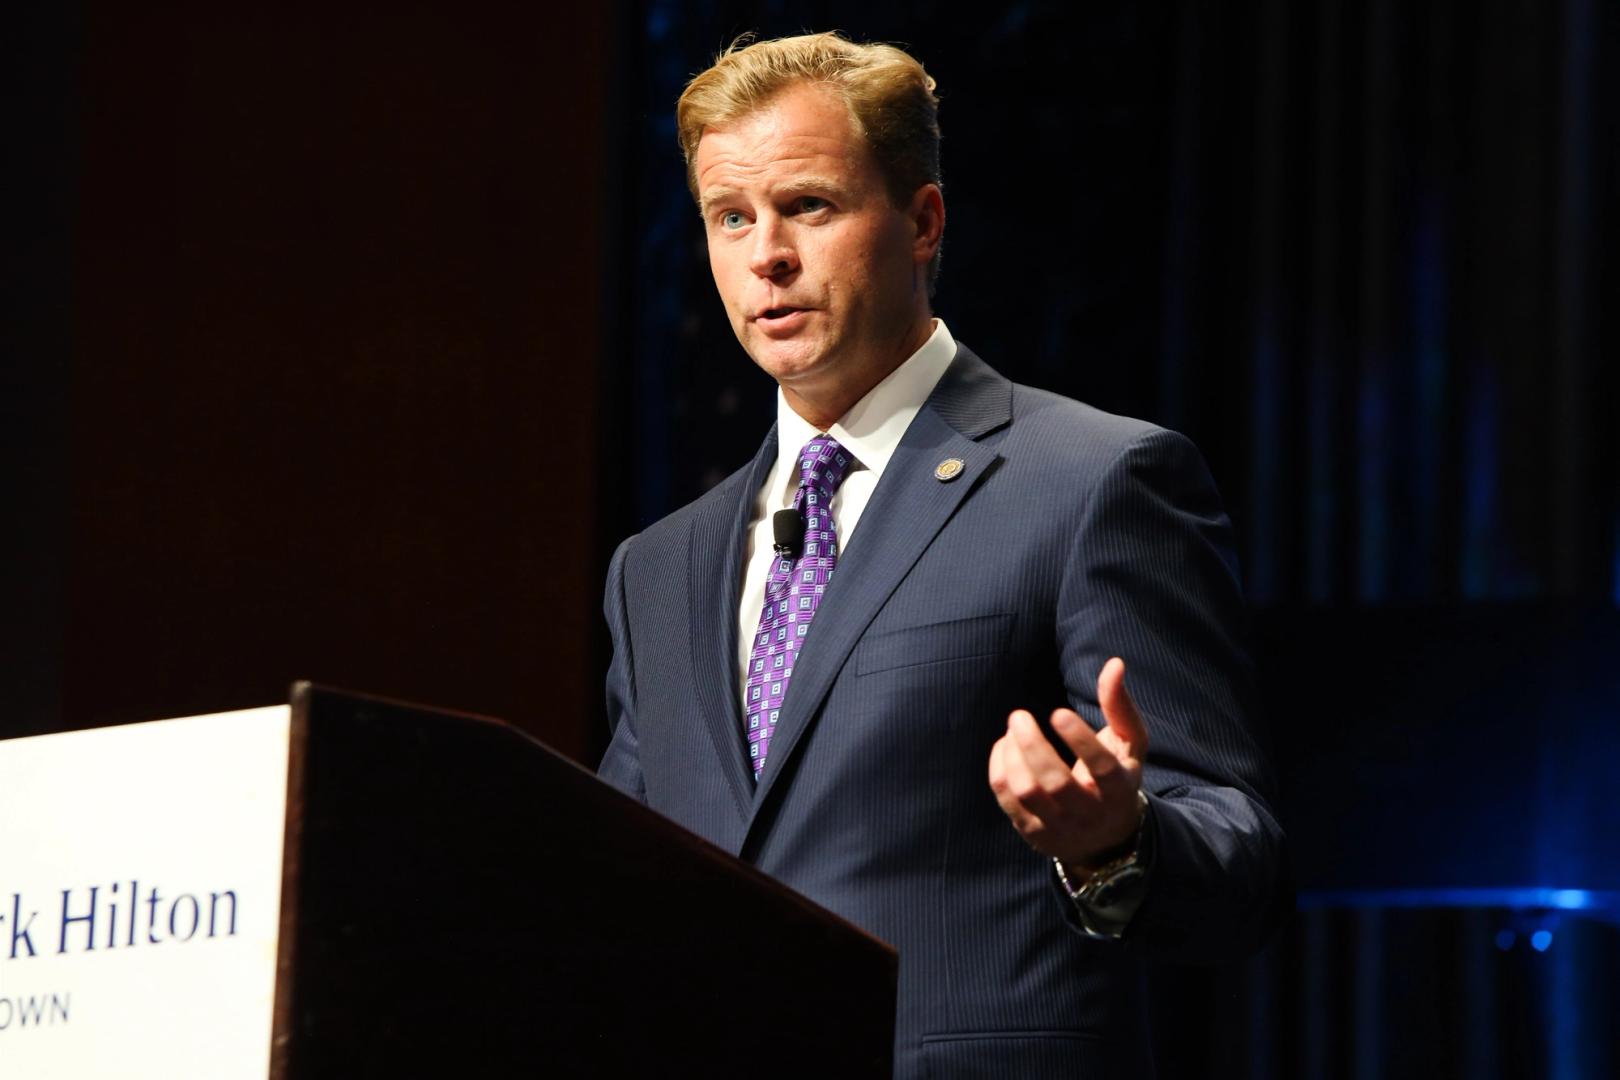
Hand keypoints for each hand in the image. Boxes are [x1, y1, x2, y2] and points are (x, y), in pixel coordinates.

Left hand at [988, 657, 1149, 867]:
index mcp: (1119, 790)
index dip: (1080, 741)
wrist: (1107, 839)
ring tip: (1013, 729)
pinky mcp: (1033, 833)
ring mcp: (1059, 828)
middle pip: (1056, 783)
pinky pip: (1007, 800)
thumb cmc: (1117, 778)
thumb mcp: (1130, 745)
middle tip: (1019, 715)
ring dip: (1013, 755)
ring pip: (1027, 792)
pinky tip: (1004, 746)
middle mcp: (1090, 814)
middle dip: (1033, 745)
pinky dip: (999, 768)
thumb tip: (1114, 663)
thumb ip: (1120, 706)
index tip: (1058, 713)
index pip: (1101, 769)